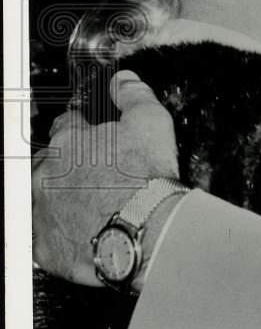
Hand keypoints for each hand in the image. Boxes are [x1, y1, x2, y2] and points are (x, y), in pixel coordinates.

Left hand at [32, 70, 178, 285]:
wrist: (147, 232)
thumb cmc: (147, 182)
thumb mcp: (151, 121)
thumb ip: (133, 95)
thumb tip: (124, 81)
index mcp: (68, 142)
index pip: (66, 127)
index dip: (84, 133)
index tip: (97, 141)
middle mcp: (47, 175)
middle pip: (49, 164)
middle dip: (70, 168)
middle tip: (99, 177)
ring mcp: (43, 211)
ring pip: (42, 200)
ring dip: (61, 200)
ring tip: (92, 206)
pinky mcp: (46, 246)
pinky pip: (45, 238)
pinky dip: (61, 234)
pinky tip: (84, 232)